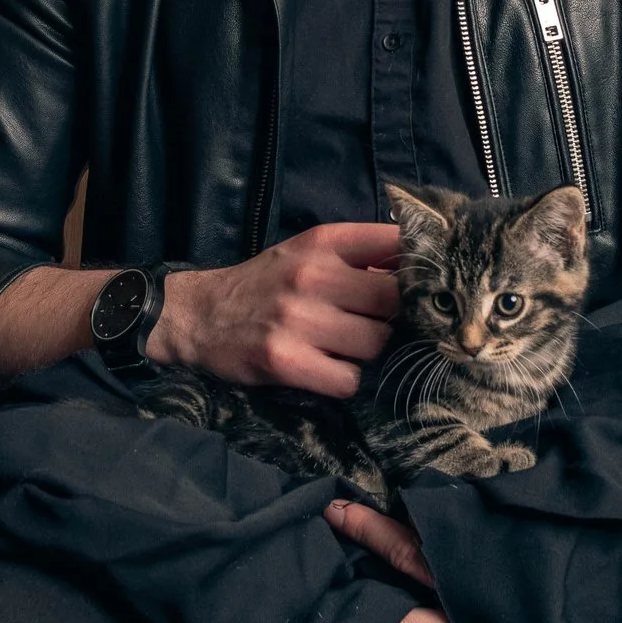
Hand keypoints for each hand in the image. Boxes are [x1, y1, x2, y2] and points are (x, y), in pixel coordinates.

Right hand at [147, 223, 400, 395]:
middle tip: (374, 325)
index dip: (419, 268)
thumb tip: (423, 267)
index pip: (396, 244)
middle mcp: (313, 275)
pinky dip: (344, 380)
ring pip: (375, 343)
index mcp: (324, 242)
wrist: (198, 316)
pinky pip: (348, 380)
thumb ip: (359, 254)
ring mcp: (298, 318)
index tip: (422, 285)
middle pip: (394, 301)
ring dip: (367, 353)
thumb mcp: (307, 252)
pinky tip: (326, 369)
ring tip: (343, 348)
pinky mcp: (284, 359)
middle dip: (391, 318)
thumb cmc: (265, 284)